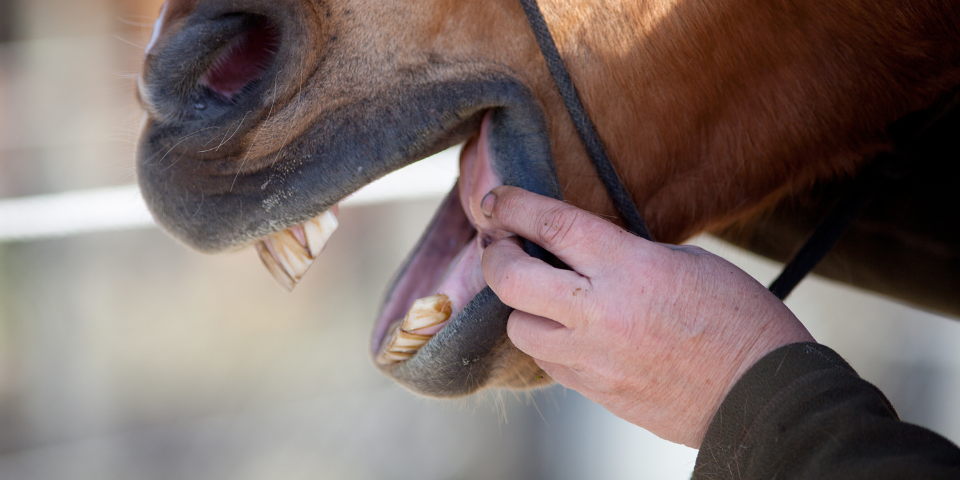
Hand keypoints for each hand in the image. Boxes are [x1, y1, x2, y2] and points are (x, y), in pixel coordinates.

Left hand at [479, 186, 813, 447]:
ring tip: (543, 296)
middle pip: (511, 279)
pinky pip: (548, 363)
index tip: (495, 201)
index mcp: (630, 268)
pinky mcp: (596, 393)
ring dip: (522, 307)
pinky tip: (568, 331)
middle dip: (495, 255)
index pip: (552, 226)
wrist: (763, 396)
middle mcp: (601, 313)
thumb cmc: (740, 321)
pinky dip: (548, 342)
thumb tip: (581, 253)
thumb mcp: (688, 263)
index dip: (514, 207)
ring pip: (519, 328)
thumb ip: (627, 255)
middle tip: (500, 245)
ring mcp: (594, 359)